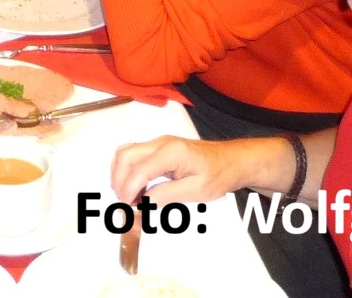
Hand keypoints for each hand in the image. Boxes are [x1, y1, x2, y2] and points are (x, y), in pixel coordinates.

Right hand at [111, 136, 251, 205]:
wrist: (232, 161)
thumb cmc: (219, 173)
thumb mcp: (196, 191)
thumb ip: (167, 196)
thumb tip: (144, 203)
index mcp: (172, 152)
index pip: (139, 169)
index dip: (128, 190)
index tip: (127, 206)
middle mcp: (161, 143)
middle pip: (125, 156)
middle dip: (119, 181)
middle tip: (126, 203)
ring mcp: (158, 144)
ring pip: (125, 154)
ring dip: (121, 175)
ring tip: (131, 197)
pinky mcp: (158, 149)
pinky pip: (134, 156)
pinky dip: (128, 172)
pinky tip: (137, 188)